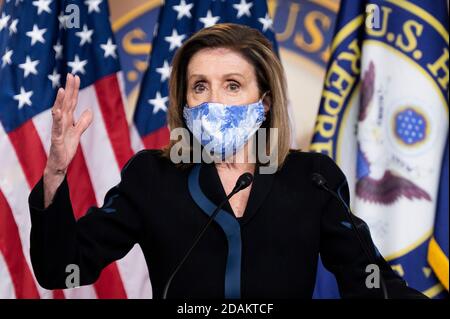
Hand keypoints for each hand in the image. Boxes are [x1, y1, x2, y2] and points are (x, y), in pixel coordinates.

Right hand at [43, 74, 92, 206]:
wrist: (59, 164)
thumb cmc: (65, 147)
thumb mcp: (77, 133)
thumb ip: (83, 122)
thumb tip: (89, 110)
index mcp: (67, 119)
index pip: (71, 101)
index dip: (74, 89)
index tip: (76, 76)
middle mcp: (61, 122)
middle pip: (66, 103)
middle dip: (68, 89)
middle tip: (70, 75)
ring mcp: (58, 129)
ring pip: (58, 112)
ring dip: (60, 101)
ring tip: (62, 89)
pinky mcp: (56, 139)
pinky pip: (56, 128)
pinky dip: (57, 120)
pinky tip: (57, 112)